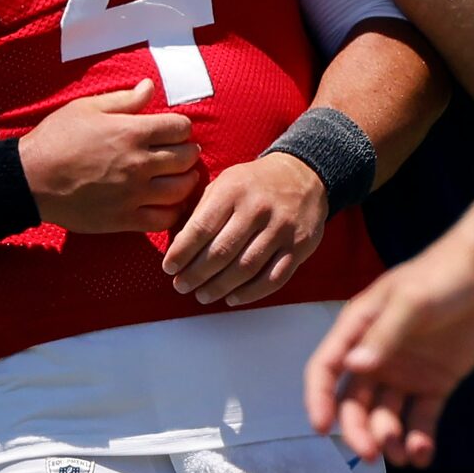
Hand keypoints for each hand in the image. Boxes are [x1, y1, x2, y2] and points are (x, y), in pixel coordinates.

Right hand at [18, 79, 202, 233]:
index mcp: (131, 133)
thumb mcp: (86, 108)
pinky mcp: (123, 219)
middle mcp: (138, 164)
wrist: (26, 180)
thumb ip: (124, 100)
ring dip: (184, 181)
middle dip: (187, 152)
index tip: (171, 131)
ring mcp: (132, 194)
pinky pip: (163, 219)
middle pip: (187, 158)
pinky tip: (164, 202)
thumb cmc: (55, 139)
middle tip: (178, 153)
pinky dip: (171, 211)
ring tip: (176, 176)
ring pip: (181, 189)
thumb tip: (150, 87)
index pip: (182, 128)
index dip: (180, 128)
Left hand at [162, 152, 326, 307]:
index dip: (181, 253)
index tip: (169, 268)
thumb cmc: (254, 184)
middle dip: (196, 275)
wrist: (304, 175)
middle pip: (221, 253)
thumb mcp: (224, 184)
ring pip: (246, 268)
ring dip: (219, 288)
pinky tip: (233, 297)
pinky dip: (251, 293)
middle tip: (182, 285)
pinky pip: (274, 278)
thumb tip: (178, 248)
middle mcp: (259, 209)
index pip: (201, 229)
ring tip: (203, 295)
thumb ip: (201, 212)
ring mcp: (282, 229)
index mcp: (234, 191)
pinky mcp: (300, 246)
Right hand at [304, 235, 473, 466]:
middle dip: (358, 430)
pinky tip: (423, 455)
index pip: (327, 369)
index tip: (322, 428)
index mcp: (360, 331)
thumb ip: (385, 334)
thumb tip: (354, 367)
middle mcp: (377, 357)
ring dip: (389, 439)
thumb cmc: (443, 276)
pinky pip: (422, 419)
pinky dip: (420, 440)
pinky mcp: (435, 384)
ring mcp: (406, 373)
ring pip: (386, 416)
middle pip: (355, 402)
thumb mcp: (411, 300)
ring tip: (403, 454)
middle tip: (372, 453)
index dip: (319, 398)